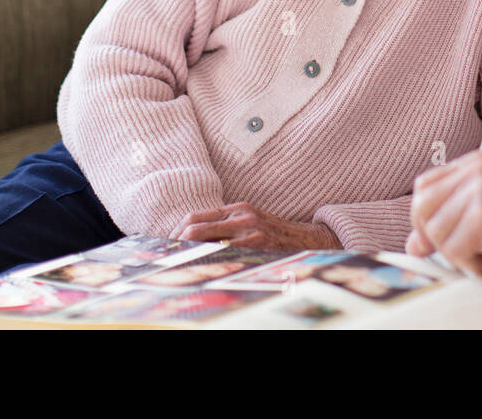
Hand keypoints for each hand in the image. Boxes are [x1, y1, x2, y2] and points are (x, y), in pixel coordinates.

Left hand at [171, 202, 340, 251]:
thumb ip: (230, 229)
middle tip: (168, 261)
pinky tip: (202, 272)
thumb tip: (196, 243)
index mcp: (238, 209)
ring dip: (187, 254)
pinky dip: (208, 261)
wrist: (313, 241)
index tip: (168, 249)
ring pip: (203, 240)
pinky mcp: (258, 244)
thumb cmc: (279, 237)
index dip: (176, 234)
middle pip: (193, 226)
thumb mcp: (253, 224)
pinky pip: (223, 253)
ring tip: (179, 268)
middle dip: (176, 245)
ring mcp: (249, 229)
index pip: (194, 218)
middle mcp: (241, 215)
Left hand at [407, 150, 481, 276]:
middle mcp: (476, 169)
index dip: (424, 219)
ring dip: (456, 255)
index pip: (423, 188)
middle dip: (434, 238)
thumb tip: (412, 245)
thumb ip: (447, 222)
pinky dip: (469, 265)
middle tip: (462, 252)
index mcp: (474, 162)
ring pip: (436, 233)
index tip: (442, 239)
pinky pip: (454, 250)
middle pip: (422, 209)